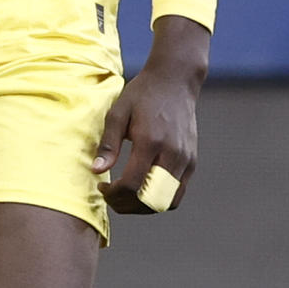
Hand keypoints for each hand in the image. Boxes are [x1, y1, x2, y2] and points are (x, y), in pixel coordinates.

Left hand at [93, 16, 207, 214]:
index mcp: (150, 141)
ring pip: (166, 202)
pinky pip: (178, 193)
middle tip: (112, 198)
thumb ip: (109, 144)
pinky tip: (143, 189)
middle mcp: (172, 154)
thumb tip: (97, 171)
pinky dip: (159, 199)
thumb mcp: (118, 112)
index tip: (102, 187)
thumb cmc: (142, 94)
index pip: (133, 184)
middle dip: (128, 206)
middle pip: (151, 200)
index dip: (114, 194)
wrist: (175, 81)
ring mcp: (185, 159)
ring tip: (126, 197)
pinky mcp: (192, 161)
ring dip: (144, 206)